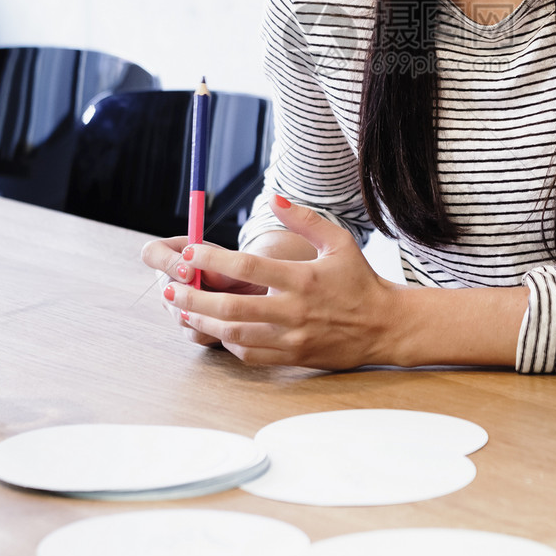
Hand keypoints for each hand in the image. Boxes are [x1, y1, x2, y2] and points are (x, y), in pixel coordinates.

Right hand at [141, 234, 266, 345]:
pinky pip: (195, 333)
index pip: (151, 253)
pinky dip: (214, 328)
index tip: (189, 271)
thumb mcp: (231, 260)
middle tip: (214, 296)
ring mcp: (177, 306)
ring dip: (205, 313)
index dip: (165, 262)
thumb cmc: (237, 268)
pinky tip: (229, 320)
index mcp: (173, 253)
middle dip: (192, 297)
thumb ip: (214, 263)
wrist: (252, 288)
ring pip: (180, 316)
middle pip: (165, 293)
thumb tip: (194, 272)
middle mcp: (170, 281)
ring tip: (229, 305)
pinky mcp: (189, 327)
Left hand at [156, 196, 400, 368]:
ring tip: (181, 311)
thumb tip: (274, 199)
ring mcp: (293, 338)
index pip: (248, 269)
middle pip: (231, 309)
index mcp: (303, 279)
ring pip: (235, 336)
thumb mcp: (339, 242)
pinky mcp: (294, 357)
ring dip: (203, 323)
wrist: (386, 325)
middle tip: (170, 289)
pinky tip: (217, 329)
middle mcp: (294, 311)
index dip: (213, 261)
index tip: (190, 253)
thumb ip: (305, 220)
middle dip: (194, 299)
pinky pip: (250, 354)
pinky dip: (228, 343)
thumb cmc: (360, 280)